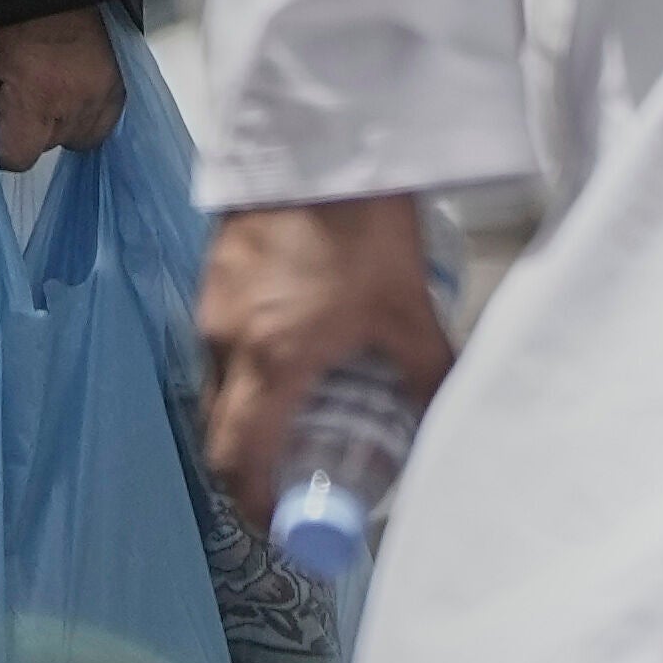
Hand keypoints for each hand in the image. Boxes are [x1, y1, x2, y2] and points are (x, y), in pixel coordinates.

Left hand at [0, 9, 122, 167]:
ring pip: (68, 138)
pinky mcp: (123, 92)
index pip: (15, 157)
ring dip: (52, 119)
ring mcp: (107, 98)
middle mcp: (79, 101)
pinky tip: (65, 82)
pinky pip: (96, 125)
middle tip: (14, 80)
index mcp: (41, 91)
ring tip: (43, 77)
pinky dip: (78, 112)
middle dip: (22, 124)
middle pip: (40, 147)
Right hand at [199, 192, 458, 501]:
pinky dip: (249, 371)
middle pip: (223, 431)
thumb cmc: (362, 221)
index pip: (239, 461)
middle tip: (300, 481)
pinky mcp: (214, 277)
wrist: (319, 138)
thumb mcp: (408, 309)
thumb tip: (449, 419)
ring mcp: (212, 306)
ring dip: (253, 416)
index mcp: (271, 360)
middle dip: (256, 467)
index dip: (256, 506)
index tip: (285, 524)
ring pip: (218, 387)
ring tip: (303, 418)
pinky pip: (220, 346)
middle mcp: (227, 340)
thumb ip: (429, 373)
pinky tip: (293, 354)